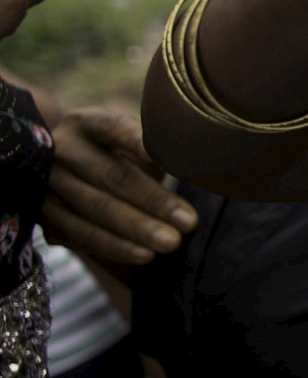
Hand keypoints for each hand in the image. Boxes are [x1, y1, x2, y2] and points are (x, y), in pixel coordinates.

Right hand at [44, 107, 198, 264]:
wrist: (62, 166)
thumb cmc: (114, 149)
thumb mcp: (130, 137)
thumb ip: (154, 147)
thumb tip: (196, 166)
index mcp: (86, 122)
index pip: (115, 128)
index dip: (143, 144)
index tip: (177, 160)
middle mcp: (59, 149)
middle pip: (110, 177)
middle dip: (153, 202)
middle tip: (189, 222)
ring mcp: (45, 183)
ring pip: (93, 211)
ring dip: (135, 230)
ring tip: (171, 243)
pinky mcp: (42, 216)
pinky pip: (79, 235)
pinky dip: (114, 247)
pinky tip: (144, 255)